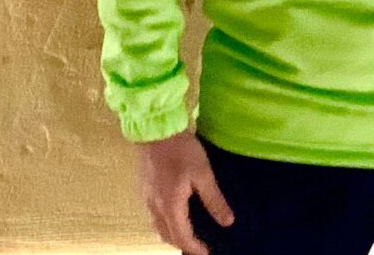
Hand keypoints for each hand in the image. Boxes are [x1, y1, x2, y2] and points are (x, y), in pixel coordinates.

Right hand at [138, 131, 234, 254]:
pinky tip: (176, 214)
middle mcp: (156, 208)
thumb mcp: (203, 173)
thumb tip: (227, 222)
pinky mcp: (146, 189)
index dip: (195, 248)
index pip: (183, 237)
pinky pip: (155, 215)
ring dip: (173, 234)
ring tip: (188, 234)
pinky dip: (166, 222)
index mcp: (171, 207)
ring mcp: (148, 199)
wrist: (156, 130)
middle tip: (199, 246)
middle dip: (183, 244)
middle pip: (168, 236)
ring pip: (159, 227)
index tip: (207, 254)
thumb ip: (214, 199)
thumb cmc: (182, 150)